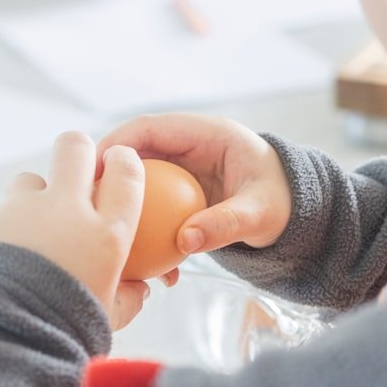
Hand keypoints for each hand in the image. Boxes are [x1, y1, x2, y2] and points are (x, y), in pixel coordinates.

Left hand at [0, 132, 148, 330]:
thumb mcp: (108, 318)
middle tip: (75, 174)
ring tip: (30, 238)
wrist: (3, 347)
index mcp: (106, 234)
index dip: (123, 162)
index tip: (118, 167)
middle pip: (74, 146)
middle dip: (78, 152)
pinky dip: (2, 232)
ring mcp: (21, 211)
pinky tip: (0, 263)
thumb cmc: (64, 335)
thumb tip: (138, 287)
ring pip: (29, 181)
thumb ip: (128, 297)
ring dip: (33, 200)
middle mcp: (66, 212)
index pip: (126, 172)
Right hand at [98, 114, 291, 254]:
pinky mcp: (181, 194)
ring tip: (108, 231)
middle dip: (110, 178)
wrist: (297, 214)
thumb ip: (226, 224)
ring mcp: (183, 171)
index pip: (151, 128)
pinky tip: (144, 258)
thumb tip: (185, 241)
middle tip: (88, 205)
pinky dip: (145, 225)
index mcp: (207, 134)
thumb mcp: (260, 214)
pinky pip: (153, 204)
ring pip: (141, 181)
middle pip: (136, 154)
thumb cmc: (284, 203)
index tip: (95, 172)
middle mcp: (189, 147)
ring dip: (126, 205)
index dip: (118, 144)